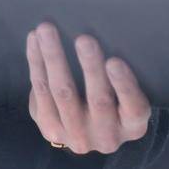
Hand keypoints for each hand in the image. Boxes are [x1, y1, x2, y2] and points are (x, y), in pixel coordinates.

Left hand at [26, 23, 151, 154]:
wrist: (91, 137)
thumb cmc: (116, 104)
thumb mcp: (130, 99)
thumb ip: (124, 77)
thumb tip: (104, 33)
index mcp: (132, 126)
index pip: (134, 108)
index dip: (124, 86)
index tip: (115, 61)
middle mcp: (105, 136)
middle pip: (98, 100)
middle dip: (90, 67)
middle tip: (84, 39)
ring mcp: (75, 135)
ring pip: (62, 94)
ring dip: (54, 58)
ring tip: (48, 31)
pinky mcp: (49, 128)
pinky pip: (40, 91)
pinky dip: (36, 62)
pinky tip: (35, 40)